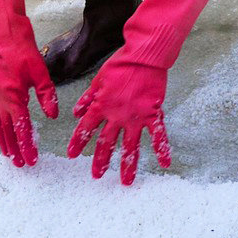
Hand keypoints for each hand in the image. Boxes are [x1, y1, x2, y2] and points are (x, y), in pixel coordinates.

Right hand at [0, 0, 58, 166]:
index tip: (31, 159)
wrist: (1, 32)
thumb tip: (52, 115)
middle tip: (19, 164)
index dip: (27, 145)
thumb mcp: (40, 72)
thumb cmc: (21, 49)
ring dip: (4, 139)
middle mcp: (1, 98)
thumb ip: (47, 95)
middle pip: (7, 130)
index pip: (21, 127)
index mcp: (13, 97)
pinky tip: (2, 128)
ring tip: (8, 154)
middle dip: (14, 148)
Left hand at [66, 0, 215, 183]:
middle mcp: (116, 115)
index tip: (71, 155)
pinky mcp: (153, 113)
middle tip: (96, 175)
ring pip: (130, 145)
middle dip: (100, 160)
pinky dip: (162, 148)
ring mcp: (135, 117)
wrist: (144, 55)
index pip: (85, 128)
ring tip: (125, 181)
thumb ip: (87, 98)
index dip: (77, 142)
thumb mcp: (98, 79)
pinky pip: (158, 134)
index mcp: (101, 106)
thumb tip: (75, 112)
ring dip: (126, 164)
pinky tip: (166, 163)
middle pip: (106, 143)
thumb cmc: (120, 64)